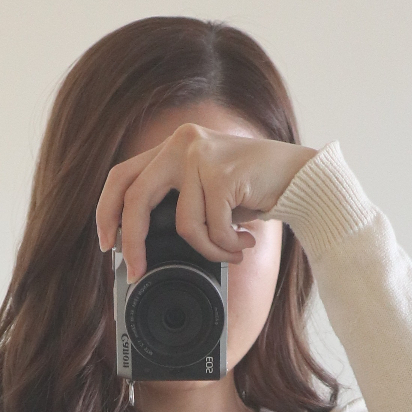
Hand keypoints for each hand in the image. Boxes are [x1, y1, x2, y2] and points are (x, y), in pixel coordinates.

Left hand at [97, 119, 314, 281]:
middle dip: (132, 240)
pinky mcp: (221, 173)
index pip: (122, 175)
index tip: (107, 242)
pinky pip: (213, 228)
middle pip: (135, 196)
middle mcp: (181, 142)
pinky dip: (228, 245)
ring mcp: (200, 155)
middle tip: (135, 269)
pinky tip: (246, 241)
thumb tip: (142, 242)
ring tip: (232, 251)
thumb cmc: (255, 189)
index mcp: (173, 145)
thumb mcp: (208, 189)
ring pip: (183, 224)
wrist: (303, 177)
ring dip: (209, 250)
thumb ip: (179, 200)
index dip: (107, 210)